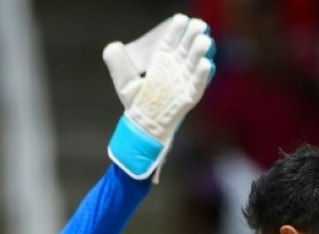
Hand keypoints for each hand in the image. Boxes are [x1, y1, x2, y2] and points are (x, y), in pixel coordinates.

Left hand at [104, 14, 215, 179]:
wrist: (143, 128)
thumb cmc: (137, 104)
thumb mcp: (125, 83)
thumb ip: (118, 64)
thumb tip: (112, 47)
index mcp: (162, 62)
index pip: (171, 42)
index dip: (176, 30)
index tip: (180, 19)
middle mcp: (175, 70)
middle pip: (186, 49)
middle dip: (192, 37)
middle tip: (198, 25)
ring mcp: (183, 83)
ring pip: (194, 65)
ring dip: (200, 53)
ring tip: (203, 41)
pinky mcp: (188, 98)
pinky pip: (197, 86)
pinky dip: (202, 76)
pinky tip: (206, 64)